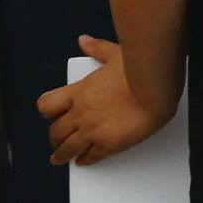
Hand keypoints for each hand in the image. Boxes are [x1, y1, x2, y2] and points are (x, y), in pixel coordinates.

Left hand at [36, 36, 170, 166]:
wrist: (156, 90)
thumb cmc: (137, 70)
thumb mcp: (115, 54)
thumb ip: (97, 48)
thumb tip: (84, 41)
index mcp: (78, 91)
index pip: (47, 105)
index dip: (47, 111)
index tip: (50, 114)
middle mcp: (80, 113)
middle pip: (55, 131)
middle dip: (54, 138)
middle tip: (57, 141)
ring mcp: (92, 130)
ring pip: (67, 149)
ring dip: (62, 155)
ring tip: (61, 159)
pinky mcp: (108, 144)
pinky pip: (90, 157)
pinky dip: (84, 161)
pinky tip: (84, 161)